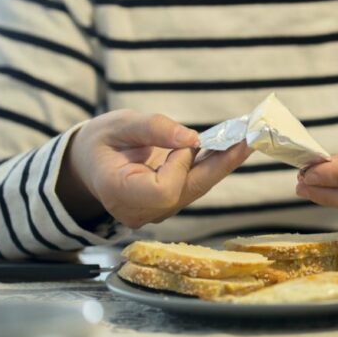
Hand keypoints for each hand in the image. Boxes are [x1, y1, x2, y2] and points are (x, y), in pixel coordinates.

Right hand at [57, 109, 251, 228]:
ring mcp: (155, 212)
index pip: (163, 190)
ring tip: (246, 139)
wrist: (89, 164)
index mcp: (119, 193)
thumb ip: (153, 128)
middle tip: (248, 139)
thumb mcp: (119, 124)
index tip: (180, 143)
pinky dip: (211, 165)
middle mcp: (139, 211)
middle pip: (188, 191)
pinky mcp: (168, 205)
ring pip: (196, 188)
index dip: (178, 166)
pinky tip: (231, 147)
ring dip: (221, 163)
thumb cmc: (100, 142)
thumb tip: (192, 138)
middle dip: (219, 164)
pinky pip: (194, 185)